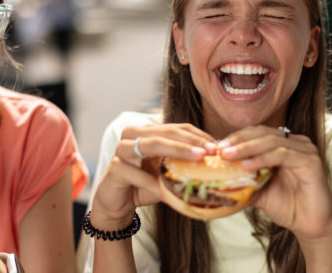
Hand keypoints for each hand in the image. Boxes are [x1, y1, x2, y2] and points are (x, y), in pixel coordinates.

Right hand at [90, 123, 215, 228]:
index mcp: (149, 132)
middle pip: (166, 132)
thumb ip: (183, 165)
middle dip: (191, 141)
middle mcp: (134, 135)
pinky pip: (136, 173)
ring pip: (151, 144)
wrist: (118, 204)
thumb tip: (215, 164)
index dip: (198, 135)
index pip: (177, 128)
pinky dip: (152, 182)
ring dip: (176, 150)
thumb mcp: (167, 173)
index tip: (217, 147)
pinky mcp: (115, 168)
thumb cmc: (145, 185)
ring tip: (197, 158)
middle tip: (210, 151)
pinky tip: (165, 191)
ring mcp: (122, 149)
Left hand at [219, 126, 331, 241]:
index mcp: (285, 144)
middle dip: (238, 140)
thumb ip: (242, 179)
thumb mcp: (258, 190)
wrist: (309, 225)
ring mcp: (305, 150)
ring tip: (228, 156)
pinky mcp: (311, 161)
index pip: (257, 132)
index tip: (216, 147)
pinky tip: (247, 166)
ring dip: (247, 148)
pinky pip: (283, 154)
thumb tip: (215, 176)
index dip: (236, 137)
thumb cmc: (287, 206)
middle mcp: (296, 142)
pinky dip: (262, 158)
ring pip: (271, 141)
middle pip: (262, 133)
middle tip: (220, 150)